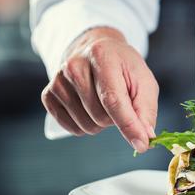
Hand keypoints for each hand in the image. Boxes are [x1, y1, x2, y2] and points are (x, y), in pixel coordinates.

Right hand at [41, 27, 157, 152]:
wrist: (96, 49)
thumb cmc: (123, 68)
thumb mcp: (144, 81)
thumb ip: (146, 110)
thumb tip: (145, 138)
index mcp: (102, 57)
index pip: (113, 100)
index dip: (128, 125)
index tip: (141, 145)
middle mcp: (74, 66)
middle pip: (100, 116)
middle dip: (116, 118)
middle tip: (118, 101)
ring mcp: (58, 81)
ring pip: (86, 125)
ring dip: (101, 123)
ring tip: (103, 102)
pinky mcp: (48, 94)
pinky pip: (70, 128)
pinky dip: (85, 125)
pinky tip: (89, 108)